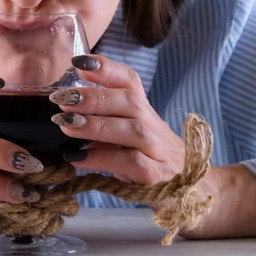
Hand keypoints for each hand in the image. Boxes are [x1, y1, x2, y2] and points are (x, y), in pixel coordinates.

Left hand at [48, 54, 255, 238]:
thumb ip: (100, 124)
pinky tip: (77, 158)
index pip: (130, 80)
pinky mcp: (158, 177)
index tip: (79, 61)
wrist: (194, 194)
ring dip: (96, 124)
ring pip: (133, 130)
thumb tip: (62, 113)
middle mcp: (153, 126)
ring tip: (65, 123)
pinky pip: (132, 163)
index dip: (106, 68)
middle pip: (130, 100)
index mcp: (143, 111)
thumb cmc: (148, 161)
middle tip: (60, 99)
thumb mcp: (124, 138)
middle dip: (93, 96)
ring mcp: (158, 151)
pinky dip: (103, 158)